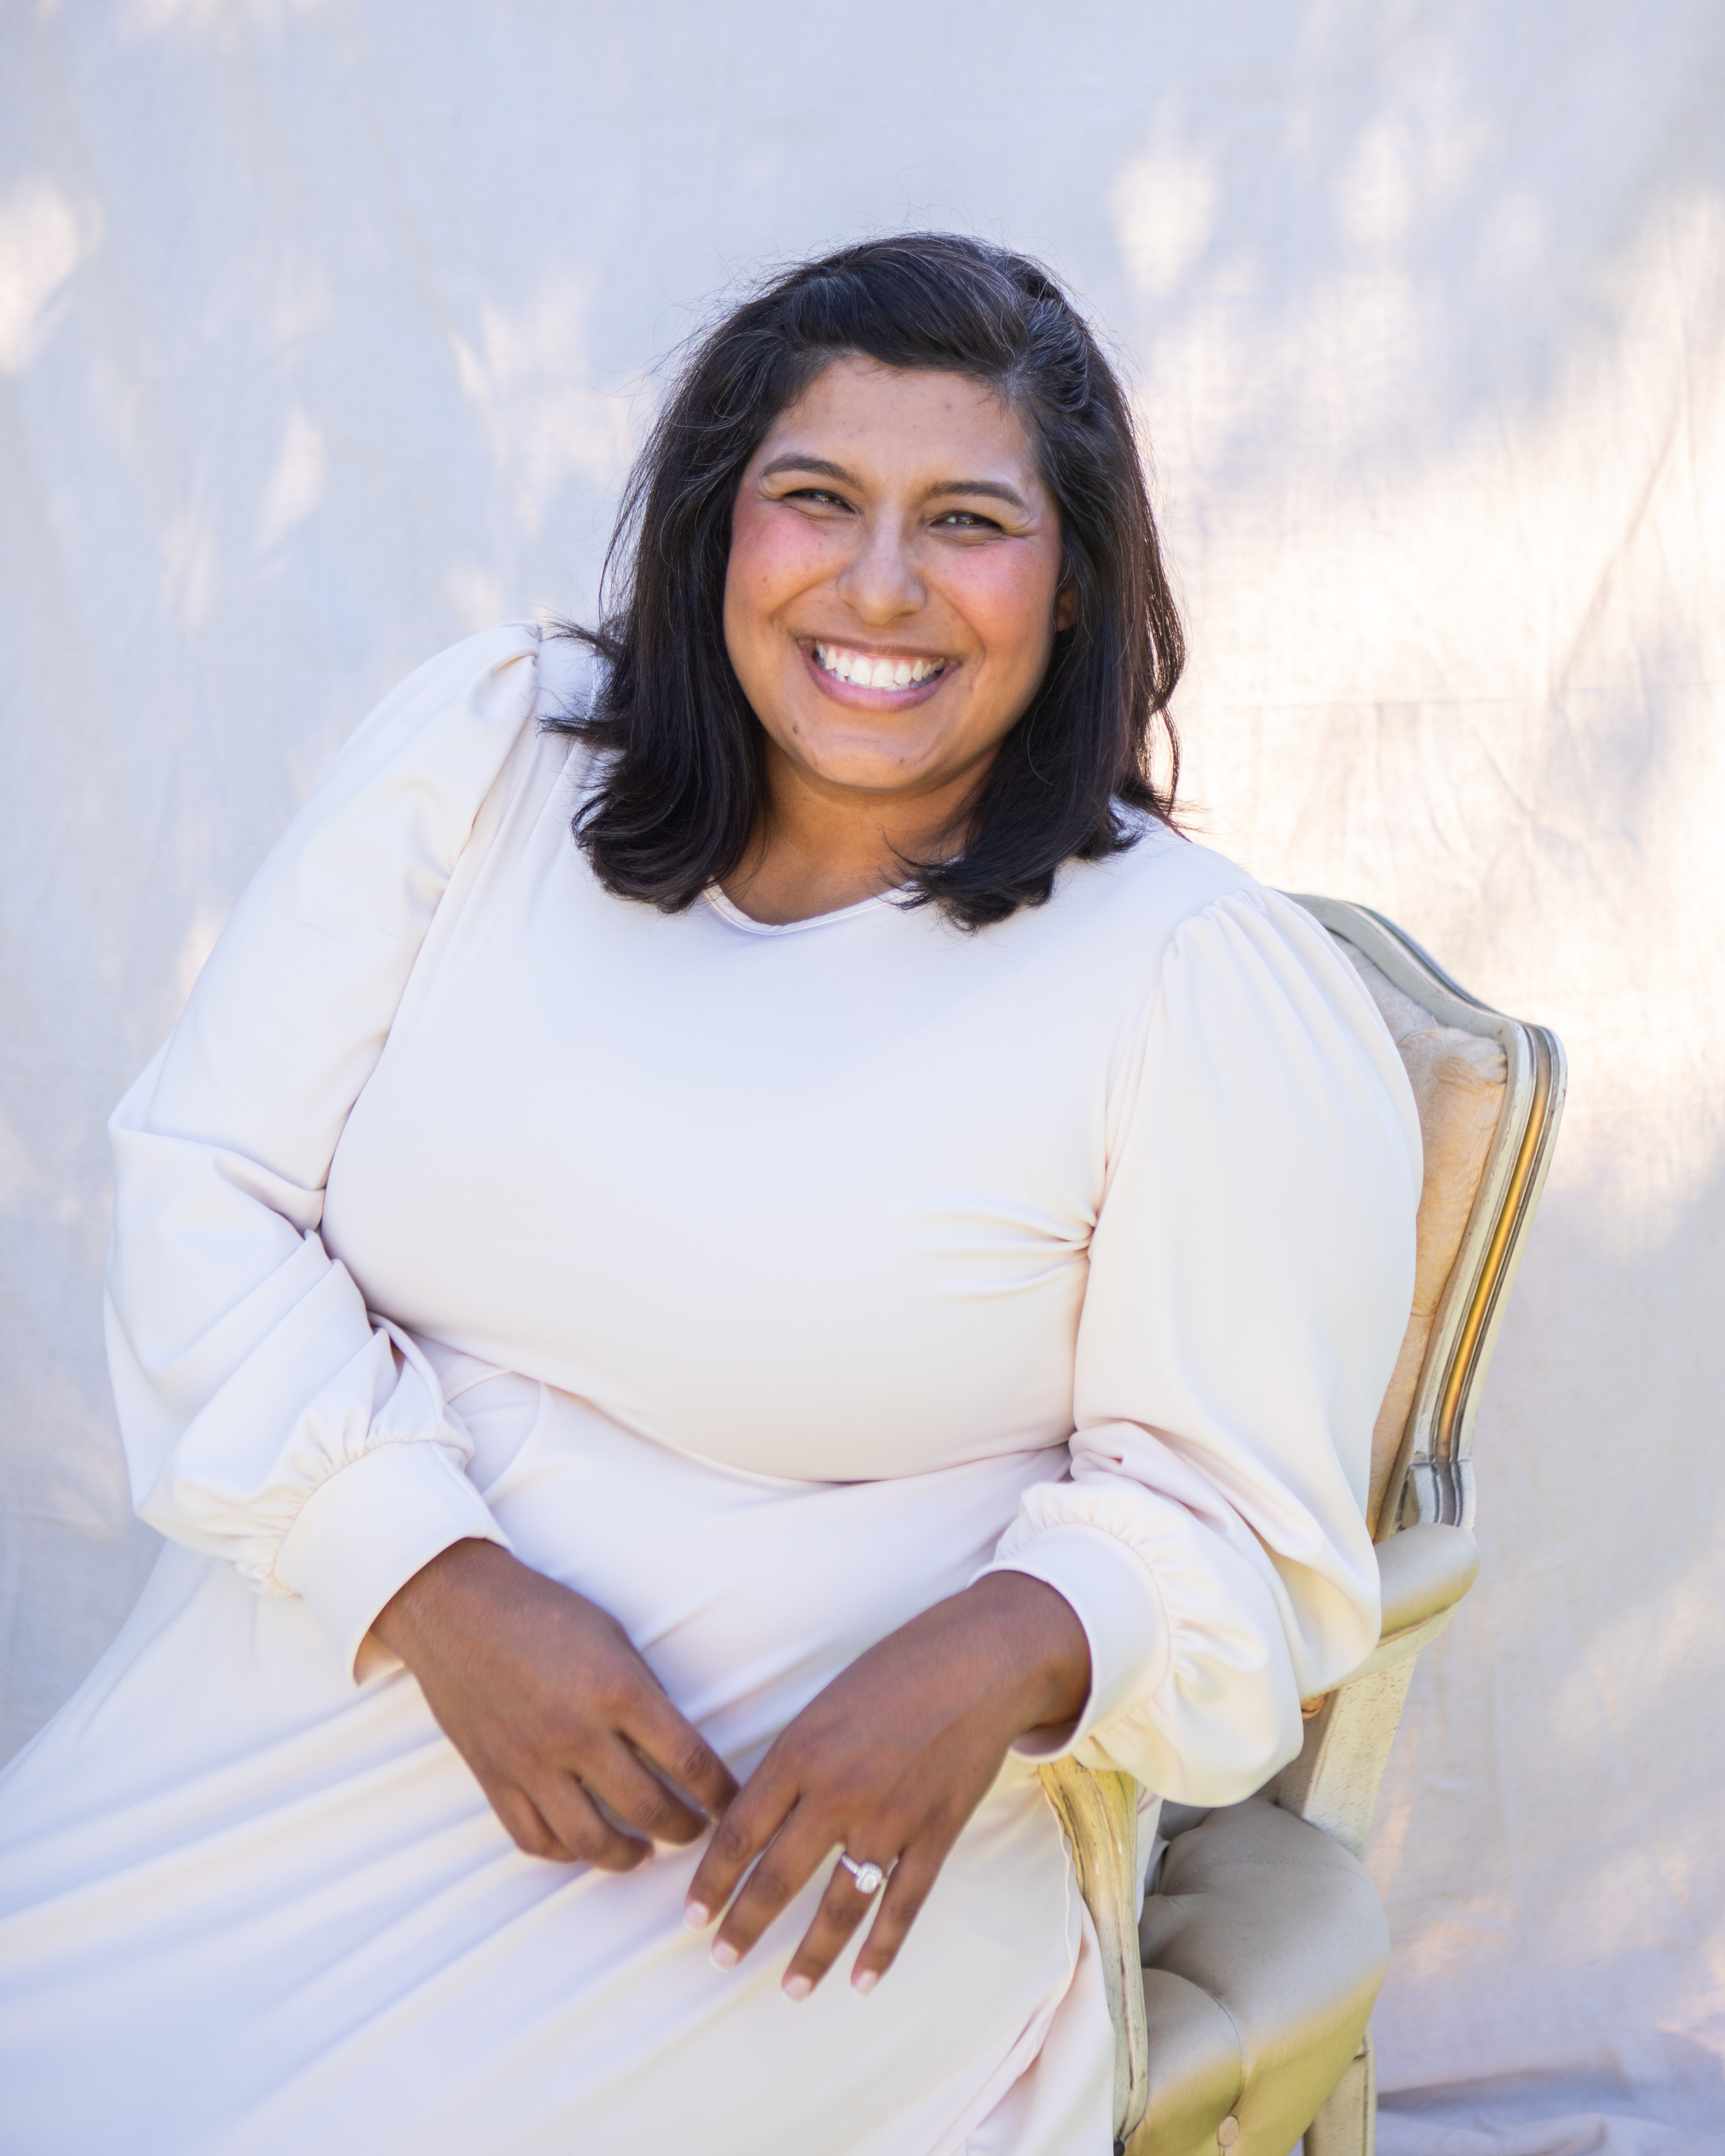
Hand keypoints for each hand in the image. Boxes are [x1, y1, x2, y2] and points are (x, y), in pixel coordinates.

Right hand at [374, 1538, 737, 1867]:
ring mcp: (531, 1761)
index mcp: (616, 1689)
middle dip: (686, 1828)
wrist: (456, 1606)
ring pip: (592, 1841)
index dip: (721, 1792)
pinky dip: (566, 1852)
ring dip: (629, 1857)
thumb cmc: (542, 1611)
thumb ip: (643, 1693)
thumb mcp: (612, 1636)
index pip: (688, 1760)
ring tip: (647, 1853)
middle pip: (649, 1809)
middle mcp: (576, 1733)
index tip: (734, 1804)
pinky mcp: (494, 1777)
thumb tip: (675, 1746)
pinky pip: (535, 1839)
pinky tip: (585, 1845)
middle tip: (698, 1830)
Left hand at [684, 1571, 1089, 1998]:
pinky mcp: (935, 1832)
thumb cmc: (896, 1671)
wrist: (980, 1661)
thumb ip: (794, 1761)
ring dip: (811, 1954)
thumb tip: (758, 1818)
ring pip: (840, 1905)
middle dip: (743, 1926)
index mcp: (801, 1751)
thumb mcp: (826, 1704)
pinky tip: (862, 1979)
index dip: (712, 1879)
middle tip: (719, 1958)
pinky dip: (882, 1948)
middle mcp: (838, 1791)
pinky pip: (903, 1904)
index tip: (692, 1914)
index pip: (741, 1831)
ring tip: (790, 1989)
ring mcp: (890, 1817)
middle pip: (778, 1877)